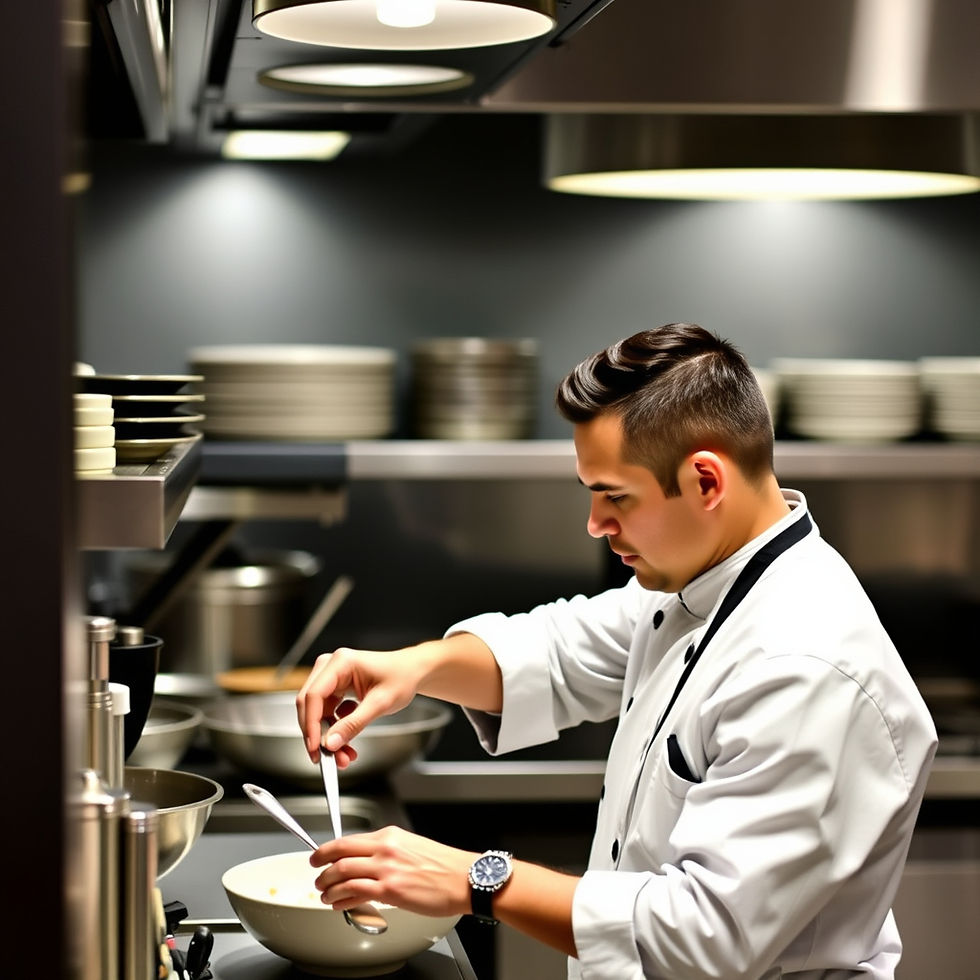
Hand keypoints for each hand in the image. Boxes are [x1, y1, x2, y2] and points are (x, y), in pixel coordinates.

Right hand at [296, 647, 422, 764]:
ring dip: (327, 736)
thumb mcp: (380, 703)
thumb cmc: (402, 677)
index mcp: (341, 663)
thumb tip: (330, 742)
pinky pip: (326, 713)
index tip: (315, 747)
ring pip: (317, 712)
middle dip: (317, 734)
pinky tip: (348, 741)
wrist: (413, 672)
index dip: (311, 724)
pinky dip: (334, 730)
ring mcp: (333, 677)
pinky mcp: (336, 688)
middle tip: (326, 758)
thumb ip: (353, 724)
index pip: (314, 695)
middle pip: (310, 704)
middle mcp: (332, 667)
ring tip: (343, 755)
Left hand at [309, 826, 475, 918]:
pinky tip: (337, 903)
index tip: (320, 855)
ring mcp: (386, 869)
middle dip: (321, 865)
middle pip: (340, 853)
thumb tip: (368, 861)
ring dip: (328, 885)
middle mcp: (385, 849)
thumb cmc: (444, 867)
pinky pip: (355, 892)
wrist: (464, 879)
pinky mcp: (390, 890)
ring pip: (343, 873)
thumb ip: (388, 851)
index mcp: (390, 836)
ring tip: (324, 893)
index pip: (350, 839)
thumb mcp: (412, 847)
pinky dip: (341, 898)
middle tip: (315, 872)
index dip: (328, 849)